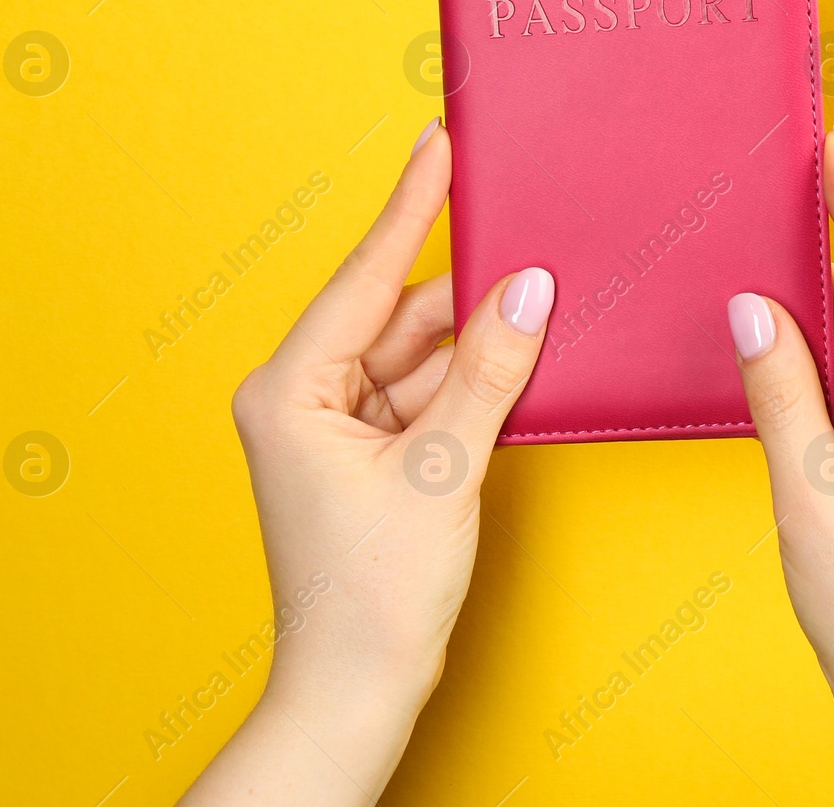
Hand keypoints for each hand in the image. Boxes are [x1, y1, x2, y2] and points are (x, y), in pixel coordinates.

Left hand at [180, 120, 554, 804]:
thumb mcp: (441, 471)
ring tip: (542, 303)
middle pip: (399, 315)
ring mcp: (335, 427)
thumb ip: (487, 373)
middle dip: (467, 291)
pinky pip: (426, 393)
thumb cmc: (372, 595)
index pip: (363, 278)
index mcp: (291, 389)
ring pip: (419, 355)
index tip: (436, 146)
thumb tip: (528, 292)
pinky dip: (470, 382)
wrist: (357, 688)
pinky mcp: (367, 454)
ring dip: (476, 341)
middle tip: (530, 240)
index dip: (409, 209)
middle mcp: (304, 397)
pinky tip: (519, 359)